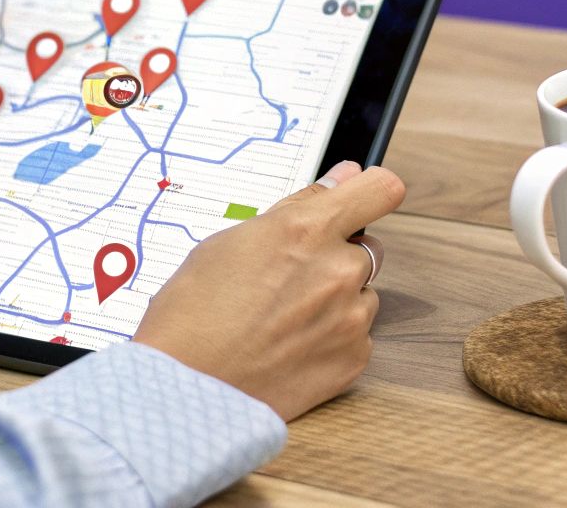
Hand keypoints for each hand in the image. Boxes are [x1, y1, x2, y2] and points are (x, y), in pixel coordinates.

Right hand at [133, 161, 402, 420]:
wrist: (185, 386)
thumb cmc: (193, 312)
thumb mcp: (229, 241)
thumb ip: (296, 209)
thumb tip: (343, 179)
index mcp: (307, 228)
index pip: (381, 189)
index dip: (370, 191)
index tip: (360, 197)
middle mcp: (338, 269)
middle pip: (368, 246)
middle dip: (338, 255)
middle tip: (292, 277)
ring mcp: (351, 317)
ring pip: (362, 293)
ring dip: (336, 299)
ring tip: (284, 319)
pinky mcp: (353, 359)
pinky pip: (357, 335)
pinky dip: (332, 338)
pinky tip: (291, 346)